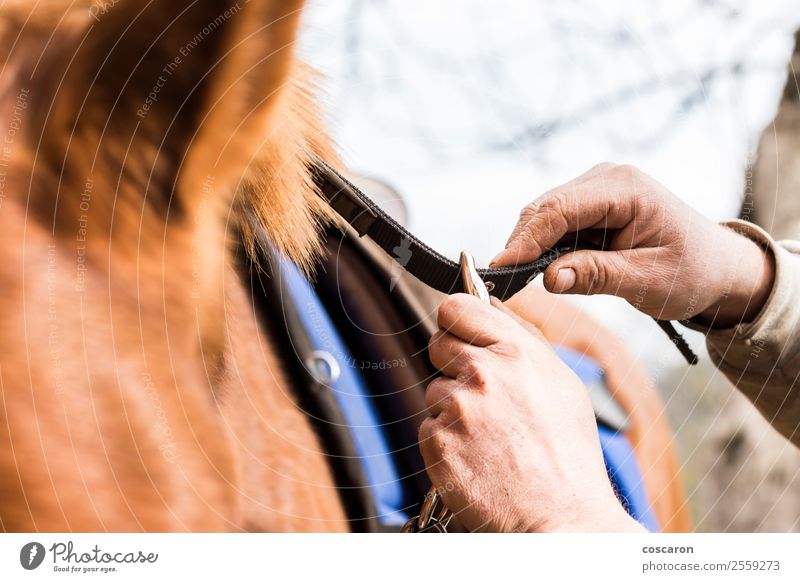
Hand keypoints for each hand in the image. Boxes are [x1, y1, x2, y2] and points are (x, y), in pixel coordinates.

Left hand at [419, 293, 643, 531]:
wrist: (560, 515)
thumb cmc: (566, 451)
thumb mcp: (560, 380)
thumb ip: (520, 334)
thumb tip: (489, 302)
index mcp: (515, 352)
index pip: (455, 308)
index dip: (456, 321)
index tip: (460, 333)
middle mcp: (482, 374)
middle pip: (438, 344)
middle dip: (454, 364)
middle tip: (483, 395)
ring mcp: (456, 410)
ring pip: (434, 391)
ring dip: (452, 408)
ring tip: (489, 436)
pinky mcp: (437, 443)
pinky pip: (428, 428)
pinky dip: (445, 440)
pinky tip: (475, 456)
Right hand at [491, 163, 773, 326]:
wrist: (717, 265)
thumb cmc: (691, 271)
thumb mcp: (647, 280)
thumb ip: (598, 276)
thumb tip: (549, 279)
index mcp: (625, 188)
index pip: (560, 209)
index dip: (526, 239)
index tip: (501, 269)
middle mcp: (606, 178)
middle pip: (544, 208)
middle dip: (520, 244)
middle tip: (500, 281)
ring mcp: (596, 189)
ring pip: (544, 215)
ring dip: (529, 246)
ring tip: (516, 280)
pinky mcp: (591, 205)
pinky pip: (555, 223)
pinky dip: (542, 246)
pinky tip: (538, 269)